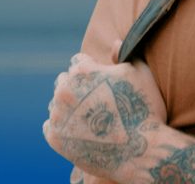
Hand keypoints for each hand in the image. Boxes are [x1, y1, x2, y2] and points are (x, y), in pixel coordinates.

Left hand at [45, 51, 166, 181]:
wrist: (140, 152)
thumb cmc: (144, 110)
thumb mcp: (139, 73)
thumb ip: (122, 54)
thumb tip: (113, 42)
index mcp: (82, 71)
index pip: (78, 62)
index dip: (92, 71)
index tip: (101, 84)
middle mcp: (64, 90)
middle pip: (64, 81)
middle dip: (76, 87)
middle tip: (95, 101)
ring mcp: (58, 115)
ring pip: (56, 103)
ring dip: (68, 107)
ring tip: (88, 118)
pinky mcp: (55, 138)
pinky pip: (50, 126)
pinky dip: (62, 127)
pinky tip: (79, 131)